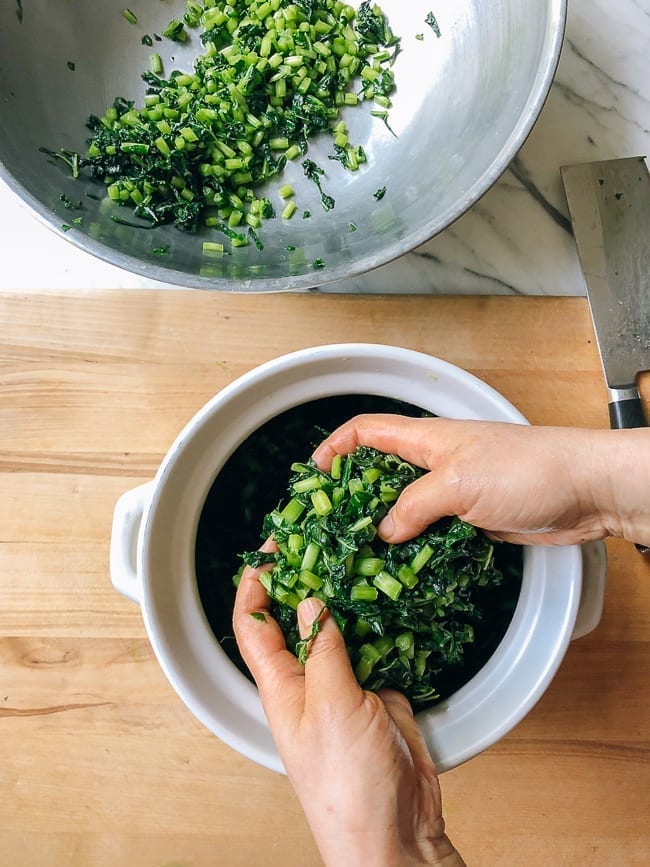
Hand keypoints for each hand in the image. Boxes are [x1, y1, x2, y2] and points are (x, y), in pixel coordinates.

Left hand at [233, 552, 464, 866]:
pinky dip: (384, 626)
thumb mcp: (329, 705)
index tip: (268, 549)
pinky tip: (393, 602)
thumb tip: (311, 602)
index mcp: (281, 687)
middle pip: (299, 620)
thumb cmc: (347, 784)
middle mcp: (309, 683)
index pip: (254, 626)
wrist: (396, 832)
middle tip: (323, 543)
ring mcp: (346, 688)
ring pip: (341, 632)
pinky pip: (378, 650)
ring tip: (358, 561)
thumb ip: (322, 650)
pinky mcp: (380, 696)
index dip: (255, 585)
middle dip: (306, 581)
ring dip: (348, 600)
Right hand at [312, 415, 649, 546]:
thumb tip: (384, 532)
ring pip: (406, 510)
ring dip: (387, 532)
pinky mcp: (471, 520)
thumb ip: (413, 506)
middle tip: (332, 531)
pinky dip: (417, 550)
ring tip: (361, 559)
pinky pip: (432, 534)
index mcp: (426, 438)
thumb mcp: (458, 484)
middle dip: (355, 499)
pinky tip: (403, 570)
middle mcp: (435, 463)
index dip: (336, 448)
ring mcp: (454, 492)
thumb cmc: (526, 469)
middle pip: (381, 475)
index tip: (313, 476)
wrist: (585, 489)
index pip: (367, 430)